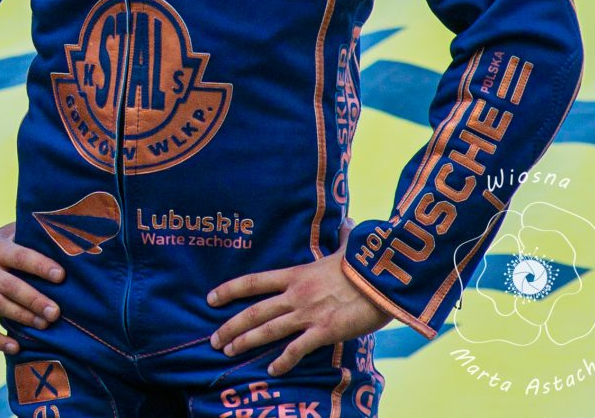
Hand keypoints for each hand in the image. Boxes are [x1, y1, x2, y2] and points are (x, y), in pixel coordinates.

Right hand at [0, 223, 65, 354]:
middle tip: (56, 312)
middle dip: (35, 299)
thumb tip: (51, 230)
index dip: (40, 265)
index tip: (60, 275)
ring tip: (43, 326)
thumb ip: (19, 233)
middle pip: (12, 285)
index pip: (20, 256)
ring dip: (22, 317)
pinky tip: (14, 347)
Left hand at [206, 247, 389, 375]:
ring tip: (228, 351)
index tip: (210, 298)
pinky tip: (271, 370)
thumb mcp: (348, 249)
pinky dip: (282, 361)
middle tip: (214, 339)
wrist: (384, 278)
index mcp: (295, 274)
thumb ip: (343, 239)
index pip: (253, 282)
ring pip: (267, 330)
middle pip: (254, 311)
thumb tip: (351, 223)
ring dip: (245, 342)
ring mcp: (307, 314)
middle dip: (231, 326)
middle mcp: (295, 294)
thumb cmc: (366, 263)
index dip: (228, 290)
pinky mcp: (324, 331)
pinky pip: (297, 349)